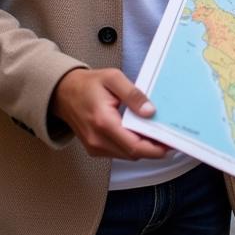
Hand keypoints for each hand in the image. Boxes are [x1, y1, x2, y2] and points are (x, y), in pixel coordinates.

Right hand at [50, 68, 170, 159]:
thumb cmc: (89, 84)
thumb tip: (150, 112)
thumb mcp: (113, 79)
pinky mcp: (95, 148)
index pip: (134, 145)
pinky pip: (119, 152)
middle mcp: (97, 140)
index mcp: (103, 122)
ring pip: (127, 155)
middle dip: (153, 148)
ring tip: (158, 134)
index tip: (171, 144)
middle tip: (170, 137)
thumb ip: (133, 95)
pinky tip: (141, 134)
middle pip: (133, 153)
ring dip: (143, 148)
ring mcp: (94, 147)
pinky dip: (132, 146)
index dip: (155, 148)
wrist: (63, 93)